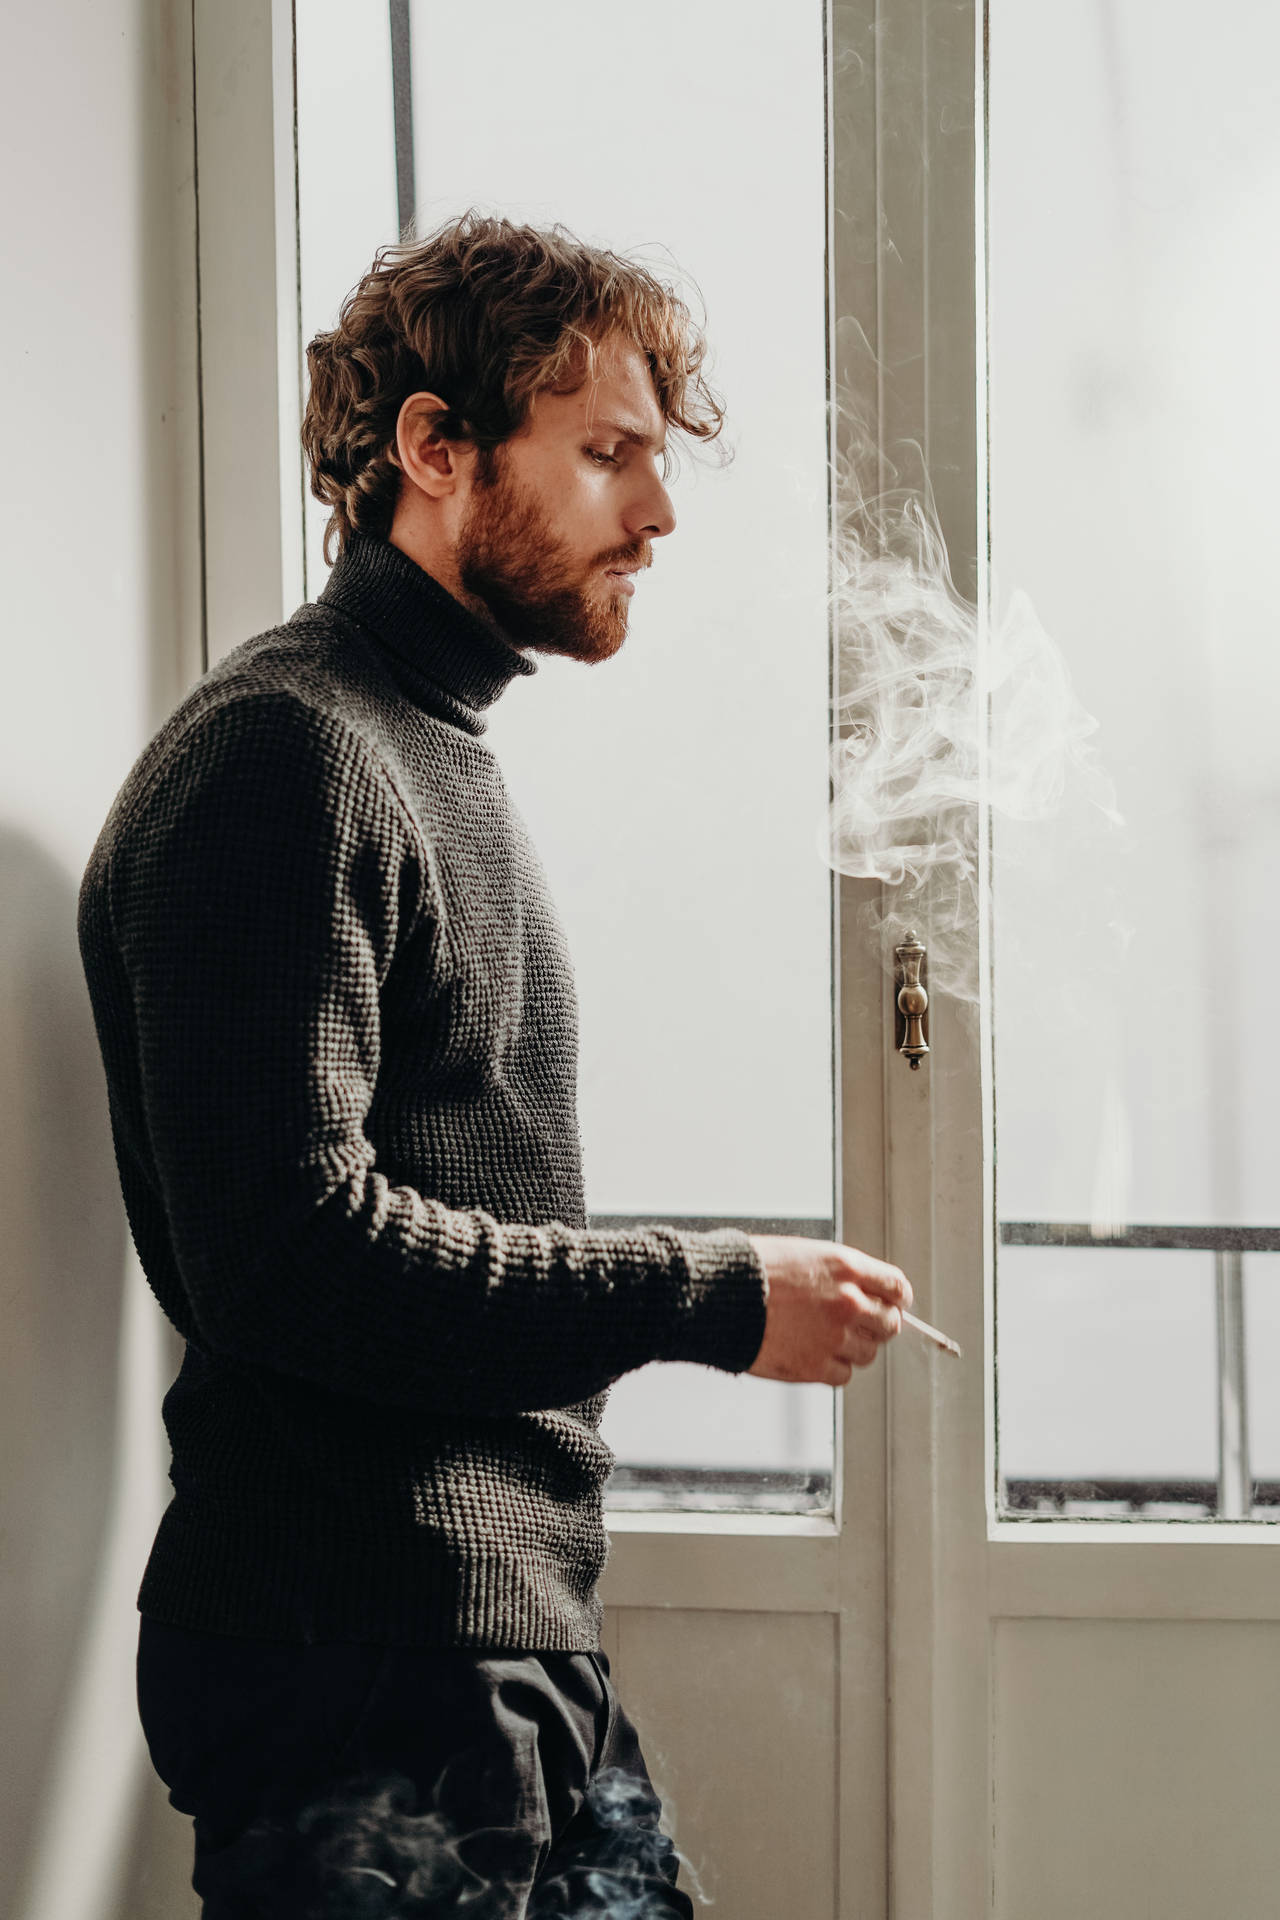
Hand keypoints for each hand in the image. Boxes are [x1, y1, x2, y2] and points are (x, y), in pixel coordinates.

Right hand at [745, 1236, 912, 1385]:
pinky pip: (843, 1374)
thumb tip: (861, 1293)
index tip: (893, 1305)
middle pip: (890, 1324)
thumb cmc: (752, 1270)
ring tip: (825, 1339)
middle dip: (878, 1325)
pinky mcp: (816, 1366)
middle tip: (860, 1326)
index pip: (897, 1287)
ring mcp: (834, 1336)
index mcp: (846, 1267)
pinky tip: (812, 1354)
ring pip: (868, 1352)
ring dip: (853, 1348)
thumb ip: (838, 1275)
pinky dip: (832, 1368)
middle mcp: (848, 1302)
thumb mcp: (803, 1254)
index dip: (897, 1299)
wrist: (719, 1297)